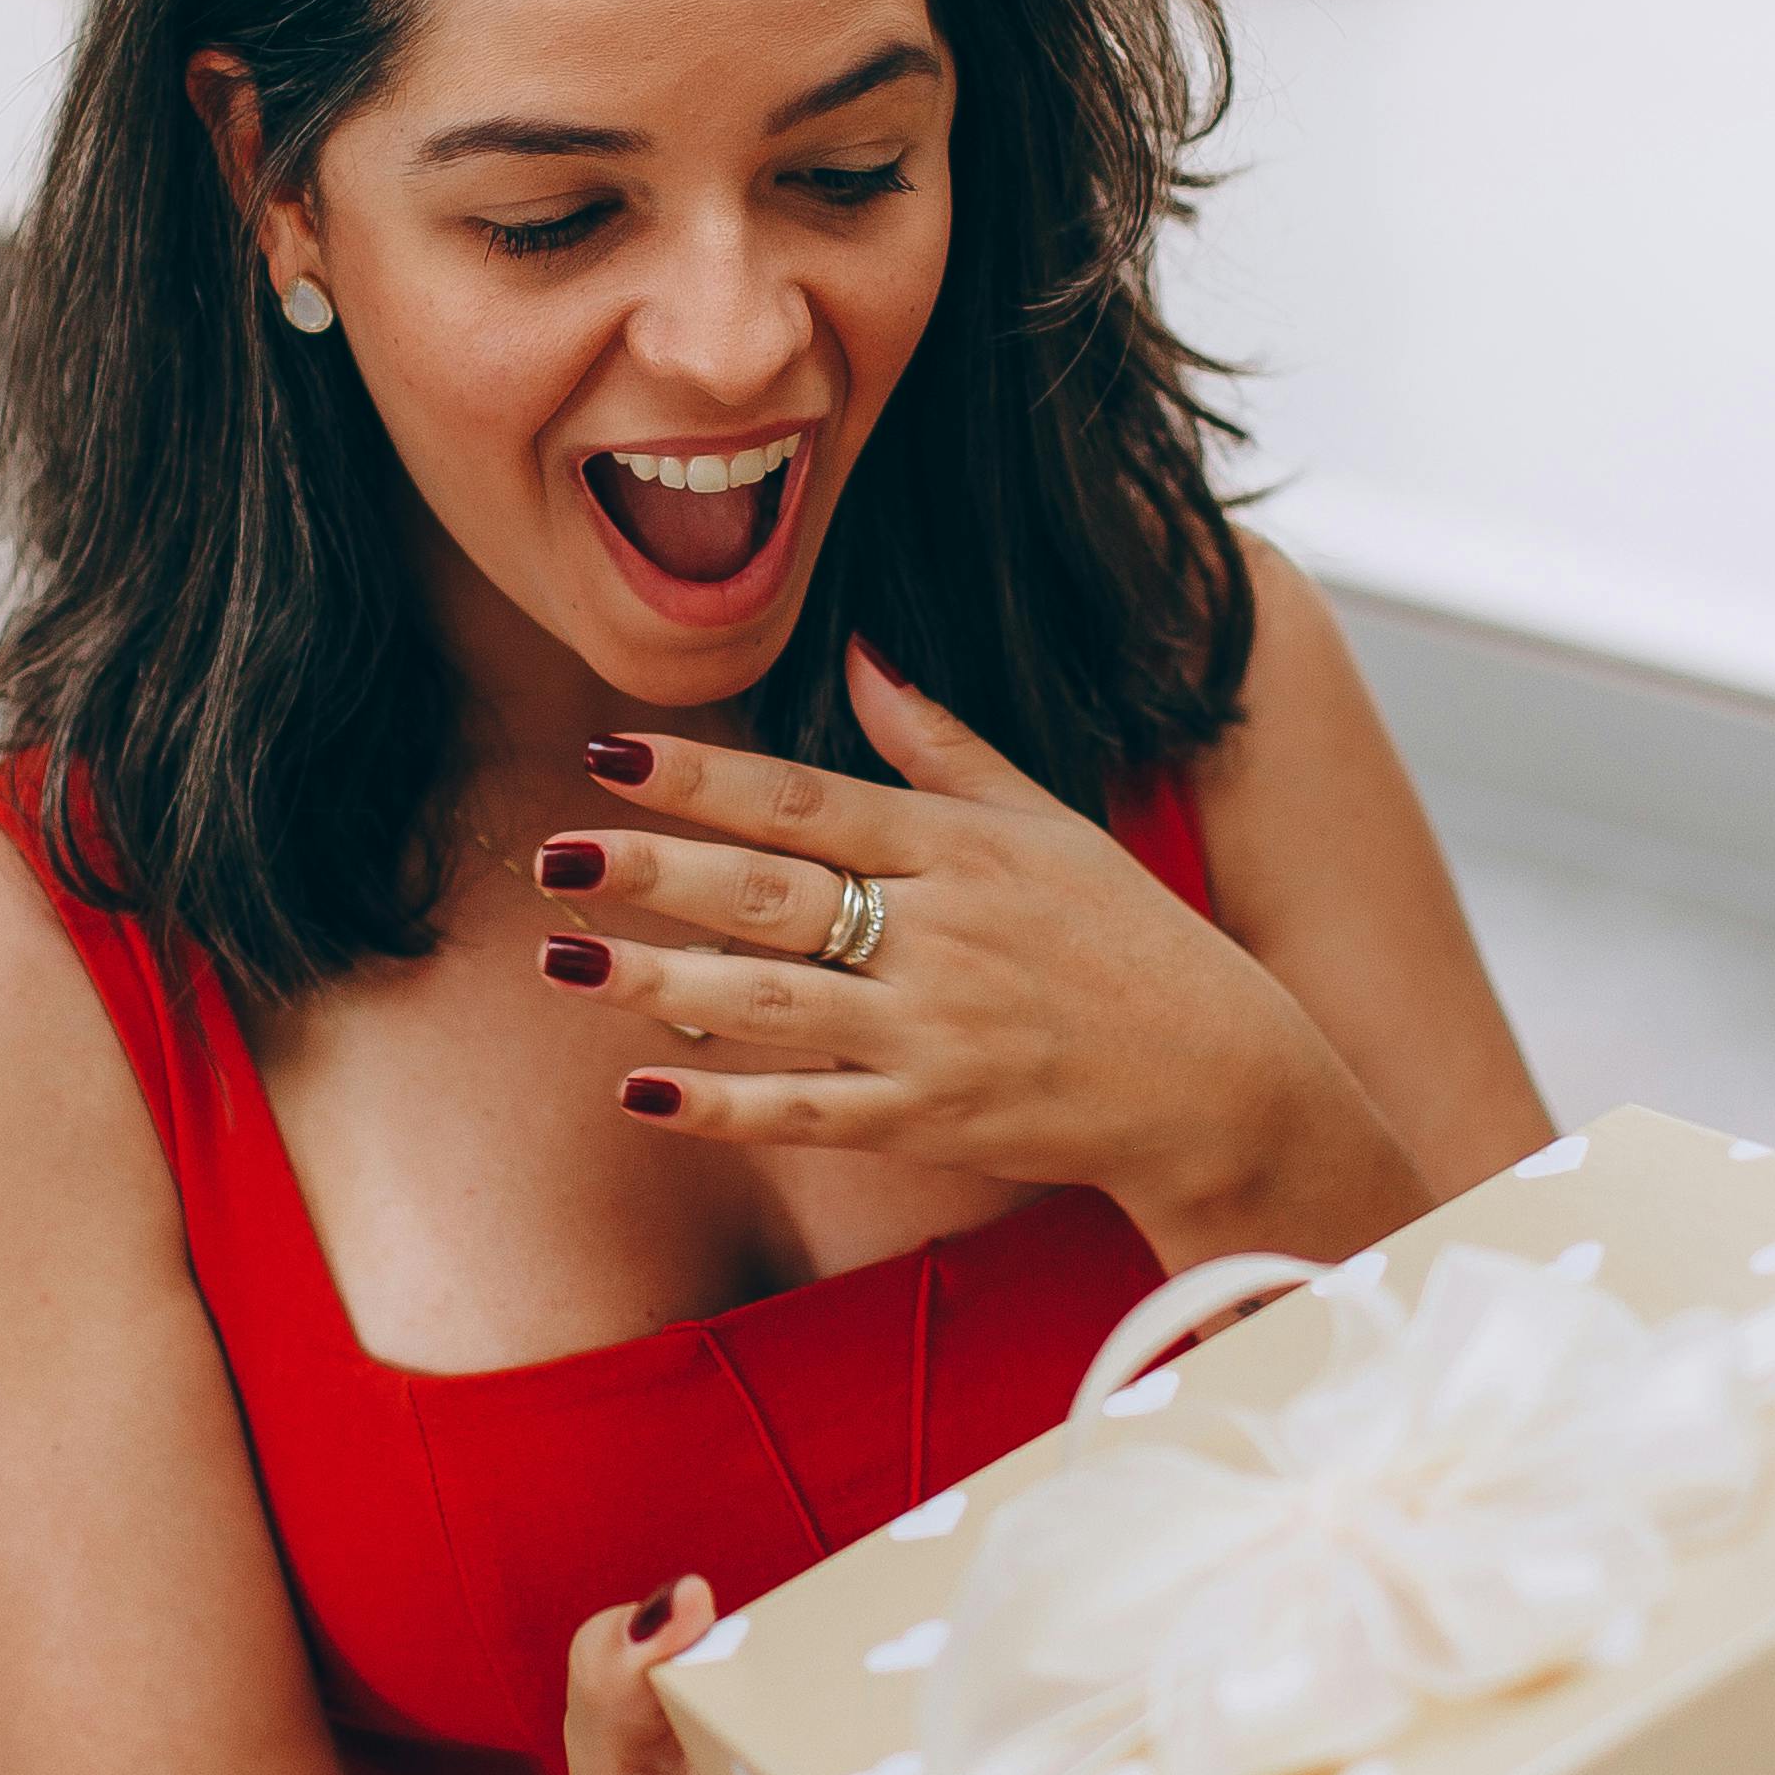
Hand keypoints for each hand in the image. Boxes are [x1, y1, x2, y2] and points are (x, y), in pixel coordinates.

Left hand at [542, 648, 1411, 1261]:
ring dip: (662, 985)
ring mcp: (931, 1033)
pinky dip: (724, 1107)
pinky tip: (641, 1092)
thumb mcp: (1047, 822)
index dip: (704, 776)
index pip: (808, 799)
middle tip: (557, 854)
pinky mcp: (930, 1120)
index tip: (610, 753)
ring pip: (771, 1005)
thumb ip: (941, 744)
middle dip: (658, 873)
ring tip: (566, 961)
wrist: (1216, 1077)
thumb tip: (857, 654)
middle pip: (773, 895)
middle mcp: (938, 934)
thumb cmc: (1127, 938)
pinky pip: (808, 1113)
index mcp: (959, 848)